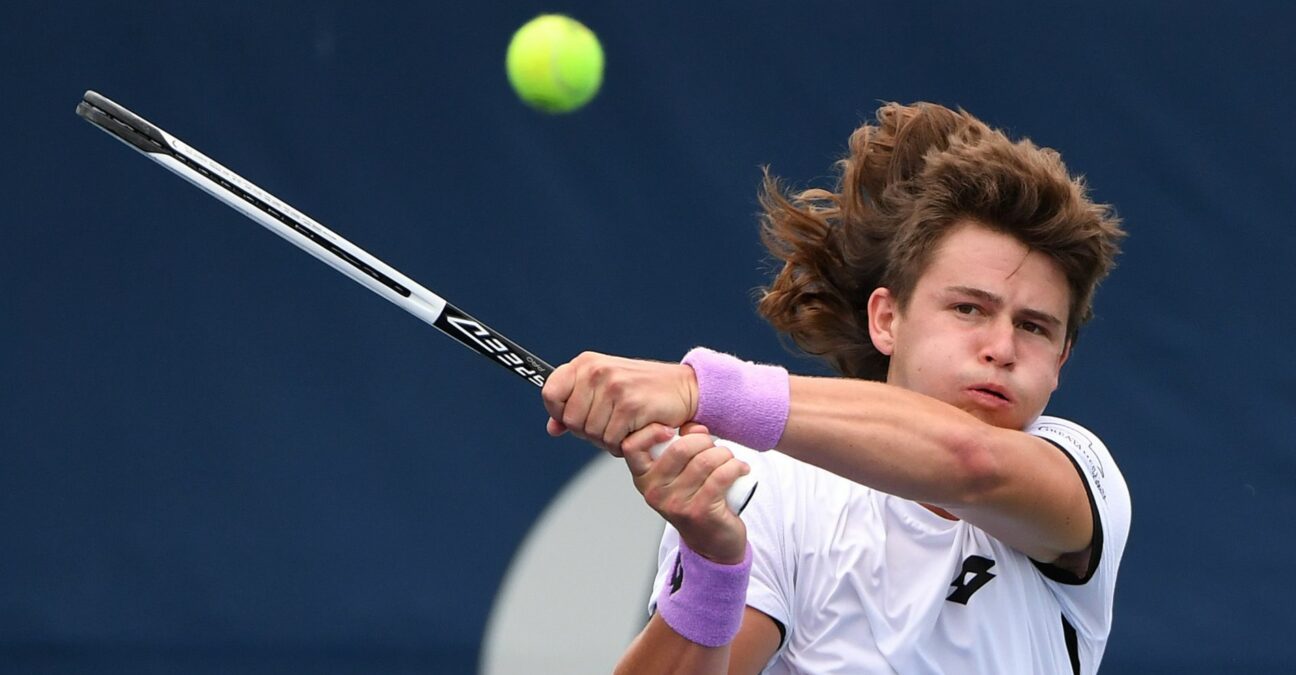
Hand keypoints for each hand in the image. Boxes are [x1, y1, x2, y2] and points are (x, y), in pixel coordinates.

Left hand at [541, 351, 698, 454]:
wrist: (684, 388)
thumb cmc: (644, 390)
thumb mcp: (605, 389)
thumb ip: (576, 406)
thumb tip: (552, 428)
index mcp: (586, 363)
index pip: (550, 393)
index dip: (559, 412)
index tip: (576, 416)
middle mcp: (597, 371)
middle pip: (571, 420)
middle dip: (589, 432)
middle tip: (611, 424)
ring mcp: (614, 387)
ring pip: (592, 434)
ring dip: (608, 440)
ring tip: (625, 426)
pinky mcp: (631, 406)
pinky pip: (612, 441)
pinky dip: (622, 445)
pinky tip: (635, 431)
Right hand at [622, 423, 748, 563]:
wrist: (711, 542)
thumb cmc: (694, 499)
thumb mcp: (679, 473)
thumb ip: (681, 444)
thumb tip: (693, 428)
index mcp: (643, 478)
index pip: (632, 447)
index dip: (651, 432)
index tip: (672, 430)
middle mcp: (654, 492)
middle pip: (680, 449)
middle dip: (705, 441)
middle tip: (715, 448)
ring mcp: (676, 504)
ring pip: (705, 461)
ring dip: (724, 454)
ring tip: (730, 459)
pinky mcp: (699, 512)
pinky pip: (721, 476)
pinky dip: (736, 467)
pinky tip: (741, 468)